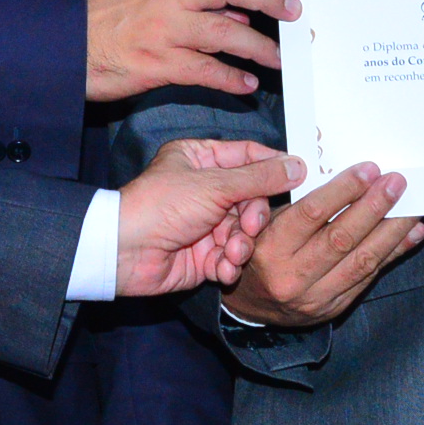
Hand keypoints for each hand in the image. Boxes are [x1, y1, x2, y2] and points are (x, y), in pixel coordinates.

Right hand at [86, 0, 295, 102]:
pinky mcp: (157, 63)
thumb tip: (238, 15)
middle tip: (292, 19)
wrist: (67, 47)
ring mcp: (164, 29)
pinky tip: (245, 85)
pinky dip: (230, 78)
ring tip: (275, 61)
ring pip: (223, 33)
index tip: (287, 0)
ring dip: (255, 48)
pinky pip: (205, 70)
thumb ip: (195, 2)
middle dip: (267, 2)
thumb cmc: (109, 22)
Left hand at [117, 140, 306, 296]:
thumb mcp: (215, 185)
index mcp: (200, 159)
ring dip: (241, 245)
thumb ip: (260, 178)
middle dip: (253, 217)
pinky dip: (229, 264)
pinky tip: (222, 268)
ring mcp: (203, 224)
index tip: (299, 176)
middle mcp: (203, 189)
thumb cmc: (159, 207)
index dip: (272, 166)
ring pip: (243, 232)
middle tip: (249, 226)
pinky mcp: (202, 255)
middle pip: (251, 199)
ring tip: (231, 253)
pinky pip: (229, 258)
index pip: (247, 156)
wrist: (125, 252)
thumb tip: (298, 166)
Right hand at [217, 162, 423, 327]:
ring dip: (392, 231)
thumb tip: (350, 180)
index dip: (344, 190)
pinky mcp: (333, 308)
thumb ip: (298, 203)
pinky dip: (393, 253)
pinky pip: (368, 278)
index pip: (312, 214)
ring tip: (412, 208)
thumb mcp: (262, 223)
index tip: (369, 170)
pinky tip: (411, 234)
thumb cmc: (260, 251)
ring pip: (362, 261)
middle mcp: (292, 276)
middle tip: (396, 183)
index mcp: (269, 249)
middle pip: (342, 238)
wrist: (251, 305)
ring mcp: (315, 297)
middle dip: (374, 207)